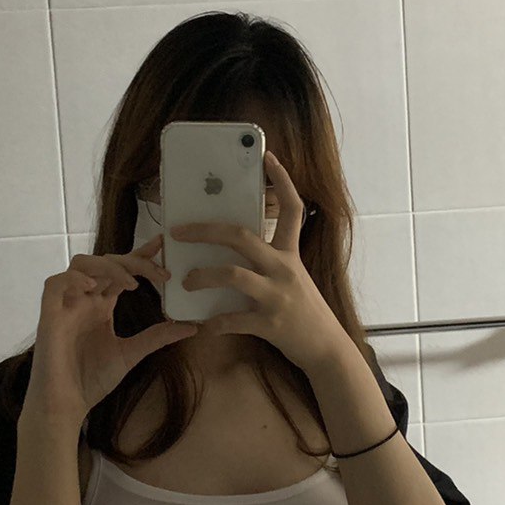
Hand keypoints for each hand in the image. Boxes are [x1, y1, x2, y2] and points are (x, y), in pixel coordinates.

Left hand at [169, 149, 353, 376]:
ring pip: (232, 275)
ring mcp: (277, 295)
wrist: (326, 347)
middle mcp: (284, 269)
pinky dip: (213, 323)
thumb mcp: (294, 277)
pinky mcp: (269, 323)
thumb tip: (236, 244)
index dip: (283, 181)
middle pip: (242, 236)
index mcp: (290, 254)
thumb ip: (271, 260)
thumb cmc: (305, 310)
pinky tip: (203, 325)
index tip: (269, 157)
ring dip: (201, 276)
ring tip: (186, 280)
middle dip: (205, 230)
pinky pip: (232, 320)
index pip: (292, 209)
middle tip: (179, 231)